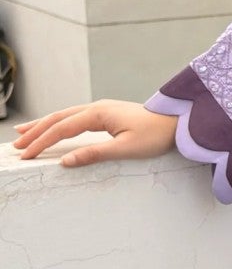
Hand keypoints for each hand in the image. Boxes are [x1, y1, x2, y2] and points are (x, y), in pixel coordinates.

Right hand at [13, 101, 177, 167]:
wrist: (177, 122)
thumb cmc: (156, 136)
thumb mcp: (126, 149)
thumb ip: (95, 154)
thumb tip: (65, 161)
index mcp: (98, 114)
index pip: (62, 128)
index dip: (42, 142)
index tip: (25, 154)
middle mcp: (96, 108)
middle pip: (58, 119)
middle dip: (36, 132)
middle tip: (16, 145)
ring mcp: (101, 109)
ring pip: (65, 116)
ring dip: (44, 125)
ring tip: (23, 132)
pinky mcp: (107, 114)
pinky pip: (75, 118)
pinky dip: (59, 123)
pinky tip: (53, 127)